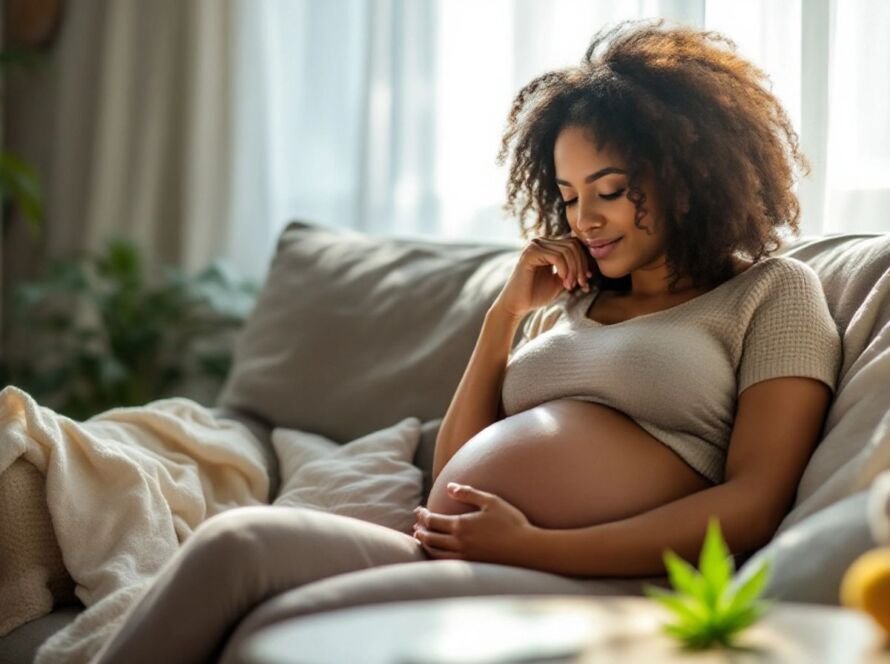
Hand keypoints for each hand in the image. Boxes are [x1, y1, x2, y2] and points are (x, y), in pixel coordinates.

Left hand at [412, 483, 536, 564]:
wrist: (526, 550)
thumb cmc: (511, 523)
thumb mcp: (491, 501)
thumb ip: (468, 493)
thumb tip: (449, 487)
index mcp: (461, 525)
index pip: (432, 521)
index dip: (422, 515)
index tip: (418, 510)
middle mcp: (458, 543)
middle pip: (429, 537)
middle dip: (420, 529)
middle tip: (416, 524)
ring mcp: (463, 557)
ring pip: (434, 552)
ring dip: (424, 544)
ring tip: (421, 537)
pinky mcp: (470, 567)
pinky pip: (445, 562)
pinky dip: (435, 556)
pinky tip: (436, 552)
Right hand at [491, 233, 592, 319]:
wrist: (517, 306)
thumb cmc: (536, 294)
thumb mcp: (561, 280)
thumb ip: (572, 268)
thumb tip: (592, 258)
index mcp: (547, 246)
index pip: (574, 244)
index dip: (584, 261)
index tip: (586, 280)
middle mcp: (540, 242)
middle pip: (573, 245)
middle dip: (581, 266)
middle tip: (581, 285)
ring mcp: (534, 246)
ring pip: (567, 250)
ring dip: (573, 270)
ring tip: (570, 286)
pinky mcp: (530, 254)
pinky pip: (556, 256)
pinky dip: (564, 270)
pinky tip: (563, 282)